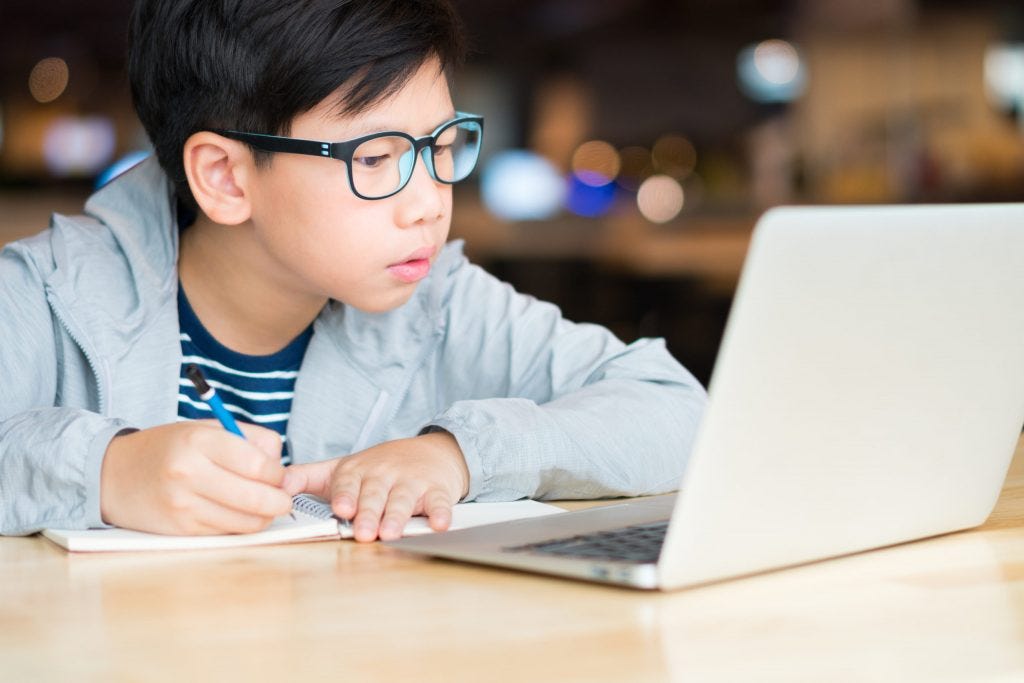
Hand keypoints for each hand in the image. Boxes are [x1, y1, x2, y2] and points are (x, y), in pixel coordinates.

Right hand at [100, 420, 292, 534]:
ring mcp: (183, 505)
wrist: (113, 475)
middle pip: (257, 498)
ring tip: (261, 506)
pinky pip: (227, 533)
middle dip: (280, 501)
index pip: (259, 464)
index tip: (280, 476)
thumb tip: (283, 469)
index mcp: (199, 440)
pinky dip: (239, 526)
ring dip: (263, 517)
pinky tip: (236, 514)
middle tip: (283, 499)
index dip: (278, 475)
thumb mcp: (207, 429)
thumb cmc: (170, 448)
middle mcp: (189, 473)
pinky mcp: (180, 530)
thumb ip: (251, 440)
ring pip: (246, 522)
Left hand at [282, 431, 469, 542]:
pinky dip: (441, 512)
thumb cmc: (382, 468)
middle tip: (364, 532)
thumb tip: (272, 488)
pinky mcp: (437, 490)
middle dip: (369, 512)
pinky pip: (440, 502)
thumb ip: (306, 478)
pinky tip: (439, 524)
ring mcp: (412, 482)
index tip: (340, 508)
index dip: (345, 495)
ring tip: (391, 533)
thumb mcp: (343, 468)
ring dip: (398, 516)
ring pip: (403, 499)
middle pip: (375, 494)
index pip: (348, 482)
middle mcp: (384, 475)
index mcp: (358, 471)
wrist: (433, 452)